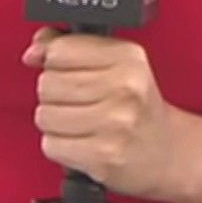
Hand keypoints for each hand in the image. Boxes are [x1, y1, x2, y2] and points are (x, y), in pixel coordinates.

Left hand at [24, 27, 182, 199]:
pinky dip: (59, 146)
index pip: (60, 49)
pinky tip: (80, 141)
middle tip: (78, 101)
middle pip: (48, 83)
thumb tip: (34, 51)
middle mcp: (124, 88)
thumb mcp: (115, 64)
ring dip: (55, 122)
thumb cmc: (138, 108)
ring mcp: (114, 123)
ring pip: (45, 115)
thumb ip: (71, 46)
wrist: (168, 153)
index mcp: (127, 57)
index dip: (54, 61)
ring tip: (79, 122)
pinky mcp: (103, 156)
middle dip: (55, 95)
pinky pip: (51, 145)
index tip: (65, 70)